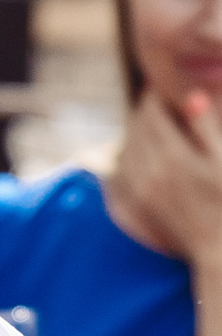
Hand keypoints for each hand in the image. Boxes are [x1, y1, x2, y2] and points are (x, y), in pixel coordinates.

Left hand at [109, 90, 221, 269]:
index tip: (163, 87)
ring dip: (136, 131)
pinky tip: (143, 150)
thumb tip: (193, 97)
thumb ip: (207, 129)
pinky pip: (122, 168)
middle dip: (145, 111)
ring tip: (152, 122)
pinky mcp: (138, 201)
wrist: (219, 248)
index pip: (152, 114)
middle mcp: (150, 171)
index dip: (156, 97)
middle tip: (157, 101)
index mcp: (174, 157)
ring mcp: (141, 188)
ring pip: (126, 146)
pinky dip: (129, 153)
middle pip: (136, 128)